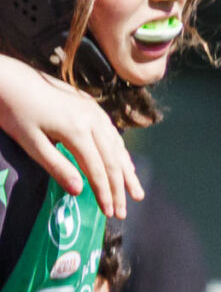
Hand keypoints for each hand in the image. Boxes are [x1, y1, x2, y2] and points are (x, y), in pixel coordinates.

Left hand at [0, 58, 138, 218]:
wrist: (11, 78)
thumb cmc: (15, 111)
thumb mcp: (30, 142)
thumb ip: (57, 166)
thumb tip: (79, 191)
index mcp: (77, 130)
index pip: (97, 169)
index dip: (104, 193)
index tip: (109, 212)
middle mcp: (93, 120)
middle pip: (113, 161)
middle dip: (119, 189)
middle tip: (123, 212)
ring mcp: (95, 112)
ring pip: (117, 148)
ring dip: (127, 173)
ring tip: (136, 193)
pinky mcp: (92, 107)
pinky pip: (113, 135)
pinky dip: (121, 154)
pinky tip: (125, 166)